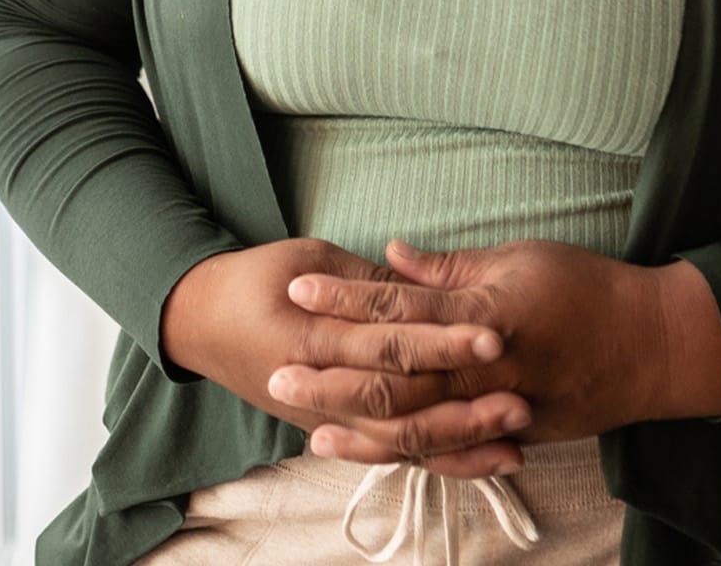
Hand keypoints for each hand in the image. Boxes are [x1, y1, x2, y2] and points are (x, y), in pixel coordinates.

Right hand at [160, 238, 534, 477]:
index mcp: (311, 338)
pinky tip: (488, 458)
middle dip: (462, 399)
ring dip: (461, 438)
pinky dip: (444, 460)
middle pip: (402, 401)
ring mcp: (325, 419)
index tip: (492, 333)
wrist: (200, 322)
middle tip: (520, 389)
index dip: (441, 340)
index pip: (387, 343)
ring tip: (516, 430)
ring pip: (402, 441)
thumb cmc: (254, 280)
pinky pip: (395, 455)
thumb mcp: (306, 259)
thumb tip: (424, 284)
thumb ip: (365, 280)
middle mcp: (319, 390)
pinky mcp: (335, 433)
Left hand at [275, 238, 720, 463]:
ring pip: (416, 426)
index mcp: (482, 310)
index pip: (400, 304)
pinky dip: (406, 454)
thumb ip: (450, 268)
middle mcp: (485, 366)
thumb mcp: (517, 258)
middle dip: (333, 375)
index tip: (298, 288)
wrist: (651, 347)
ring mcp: (497, 408)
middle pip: (395, 376)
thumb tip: (392, 255)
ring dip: (358, 428)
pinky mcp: (510, 435)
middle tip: (278, 372)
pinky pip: (448, 451)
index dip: (346, 297)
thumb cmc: (586, 288)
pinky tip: (369, 454)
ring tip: (308, 427)